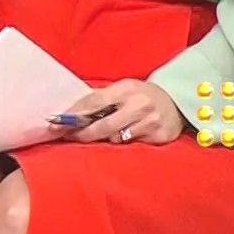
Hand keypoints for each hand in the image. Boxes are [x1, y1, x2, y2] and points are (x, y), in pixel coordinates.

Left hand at [48, 79, 186, 145]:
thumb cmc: (142, 95)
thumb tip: (72, 112)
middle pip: (103, 125)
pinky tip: (121, 138)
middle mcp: (139, 105)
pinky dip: (122, 143)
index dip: (74, 114)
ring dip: (102, 139)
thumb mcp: (124, 88)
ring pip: (116, 138)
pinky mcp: (159, 137)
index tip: (56, 122)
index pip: (94, 101)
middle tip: (66, 136)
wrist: (177, 101)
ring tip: (94, 137)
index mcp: (126, 89)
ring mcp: (150, 122)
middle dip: (82, 133)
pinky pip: (132, 145)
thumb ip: (103, 98)